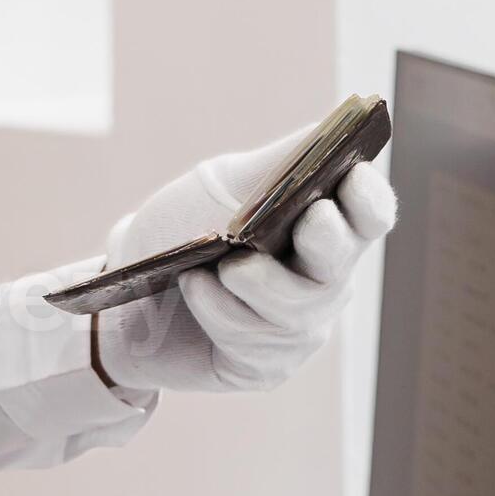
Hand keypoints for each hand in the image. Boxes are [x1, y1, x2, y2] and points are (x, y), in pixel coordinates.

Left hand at [94, 124, 395, 394]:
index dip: (369, 198)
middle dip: (322, 239)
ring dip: (250, 279)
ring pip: (296, 307)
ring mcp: (300, 327)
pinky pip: (255, 341)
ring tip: (209, 265)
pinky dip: (217, 308)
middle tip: (300, 220)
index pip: (371, 213)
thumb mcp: (224, 183)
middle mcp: (322, 278)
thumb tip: (328, 130)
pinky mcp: (267, 365)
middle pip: (341, 261)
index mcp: (322, 223)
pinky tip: (193, 287)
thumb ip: (278, 161)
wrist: (123, 292)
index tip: (349, 177)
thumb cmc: (181, 229)